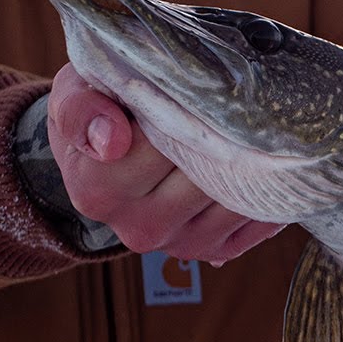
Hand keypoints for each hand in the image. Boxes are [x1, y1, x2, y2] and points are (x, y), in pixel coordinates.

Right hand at [47, 63, 284, 262]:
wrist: (108, 153)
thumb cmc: (99, 111)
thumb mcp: (74, 95)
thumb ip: (80, 111)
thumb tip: (111, 140)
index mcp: (97, 189)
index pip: (161, 146)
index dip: (186, 113)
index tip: (196, 91)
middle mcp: (137, 227)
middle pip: (205, 174)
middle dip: (224, 137)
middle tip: (238, 105)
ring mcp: (178, 244)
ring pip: (236, 198)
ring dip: (254, 164)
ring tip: (255, 129)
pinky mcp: (212, 250)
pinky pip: (258, 220)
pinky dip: (268, 191)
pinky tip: (266, 164)